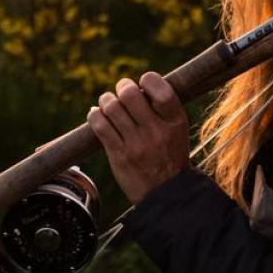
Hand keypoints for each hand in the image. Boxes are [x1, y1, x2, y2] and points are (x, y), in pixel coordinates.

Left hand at [87, 71, 189, 203]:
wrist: (167, 194)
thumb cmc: (170, 156)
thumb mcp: (178, 130)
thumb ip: (162, 108)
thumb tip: (135, 85)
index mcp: (175, 122)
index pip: (161, 89)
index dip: (148, 79)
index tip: (144, 82)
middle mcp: (156, 131)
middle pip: (130, 95)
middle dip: (122, 87)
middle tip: (122, 91)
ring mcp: (136, 144)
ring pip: (111, 108)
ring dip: (106, 100)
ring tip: (108, 103)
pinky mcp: (119, 155)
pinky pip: (99, 125)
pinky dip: (95, 115)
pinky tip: (98, 115)